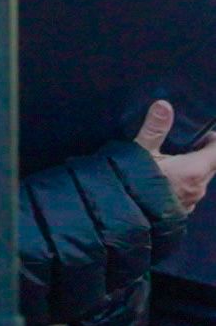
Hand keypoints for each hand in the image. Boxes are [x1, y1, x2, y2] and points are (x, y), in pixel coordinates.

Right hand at [136, 100, 215, 217]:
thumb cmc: (132, 185)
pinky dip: (183, 183)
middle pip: (212, 165)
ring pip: (200, 180)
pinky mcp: (179, 213)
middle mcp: (199, 187)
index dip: (214, 139)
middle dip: (204, 153)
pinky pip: (188, 193)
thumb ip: (153, 129)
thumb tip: (163, 105)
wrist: (120, 220)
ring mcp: (190, 203)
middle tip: (188, 140)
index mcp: (195, 170)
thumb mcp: (140, 153)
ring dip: (192, 169)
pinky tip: (164, 181)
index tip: (204, 131)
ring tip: (174, 159)